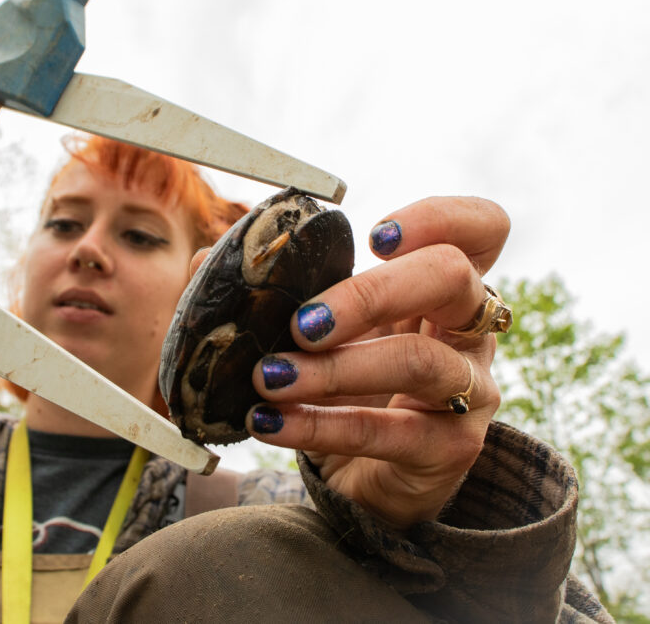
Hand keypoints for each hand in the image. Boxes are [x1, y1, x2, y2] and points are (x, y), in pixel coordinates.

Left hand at [245, 196, 510, 529]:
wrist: (365, 477)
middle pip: (452, 277)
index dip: (439, 217)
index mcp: (443, 285)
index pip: (482, 228)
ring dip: (334, 368)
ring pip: (420, 361)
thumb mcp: (320, 330)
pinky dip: (320, 427)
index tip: (374, 237)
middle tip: (301, 323)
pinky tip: (269, 422)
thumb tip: (210, 259)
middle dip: (369, 292)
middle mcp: (469, 330)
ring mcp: (470, 390)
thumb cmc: (346, 384)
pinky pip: (389, 433)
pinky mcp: (449, 449)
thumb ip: (274, 290)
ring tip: (268, 377)